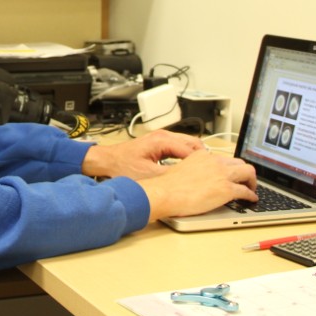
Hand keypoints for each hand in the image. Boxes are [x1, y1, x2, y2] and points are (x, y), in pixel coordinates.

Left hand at [81, 130, 204, 180]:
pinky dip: (185, 155)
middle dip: (201, 157)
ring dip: (194, 156)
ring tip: (201, 171)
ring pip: (186, 144)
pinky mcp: (158, 143)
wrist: (106, 161)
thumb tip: (187, 180)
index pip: (190, 149)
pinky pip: (178, 147)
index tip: (209, 172)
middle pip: (192, 143)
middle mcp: (163, 136)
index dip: (201, 162)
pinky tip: (188, 168)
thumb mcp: (148, 175)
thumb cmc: (121, 166)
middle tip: (209, 172)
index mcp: (162, 140)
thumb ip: (169, 176)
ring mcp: (161, 138)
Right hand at [137, 151, 256, 222]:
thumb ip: (193, 170)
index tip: (232, 173)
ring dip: (252, 181)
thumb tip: (197, 179)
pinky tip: (251, 200)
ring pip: (248, 172)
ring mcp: (222, 175)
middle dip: (245, 172)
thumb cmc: (168, 186)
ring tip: (252, 189)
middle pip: (240, 162)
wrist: (165, 193)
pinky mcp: (226, 190)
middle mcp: (215, 162)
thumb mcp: (181, 169)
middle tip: (245, 180)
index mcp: (203, 156)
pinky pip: (245, 191)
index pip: (224, 158)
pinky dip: (251, 195)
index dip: (231, 167)